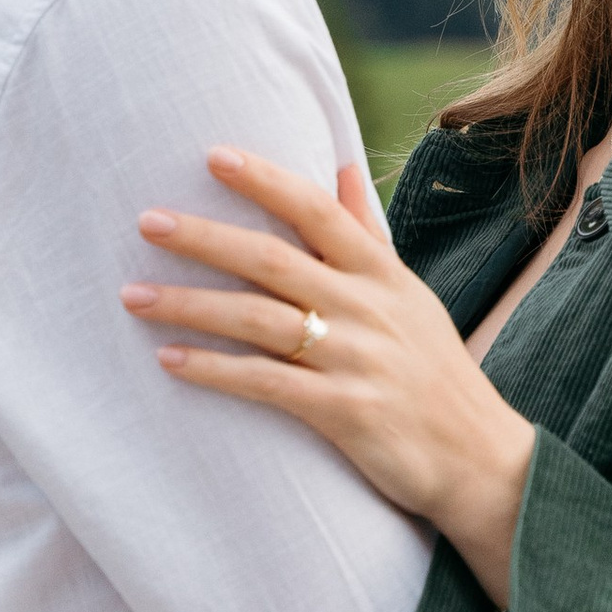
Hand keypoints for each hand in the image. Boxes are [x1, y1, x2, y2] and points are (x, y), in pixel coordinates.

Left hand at [122, 149, 534, 606]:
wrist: (478, 456)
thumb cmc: (432, 369)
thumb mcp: (408, 293)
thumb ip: (366, 232)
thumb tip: (340, 166)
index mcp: (381, 272)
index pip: (316, 210)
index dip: (264, 181)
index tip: (212, 155)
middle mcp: (367, 308)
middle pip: (273, 261)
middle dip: (205, 238)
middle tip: (146, 220)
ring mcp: (355, 360)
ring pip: (259, 322)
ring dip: (191, 306)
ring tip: (133, 296)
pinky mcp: (344, 412)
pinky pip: (267, 384)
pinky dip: (215, 370)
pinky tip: (170, 360)